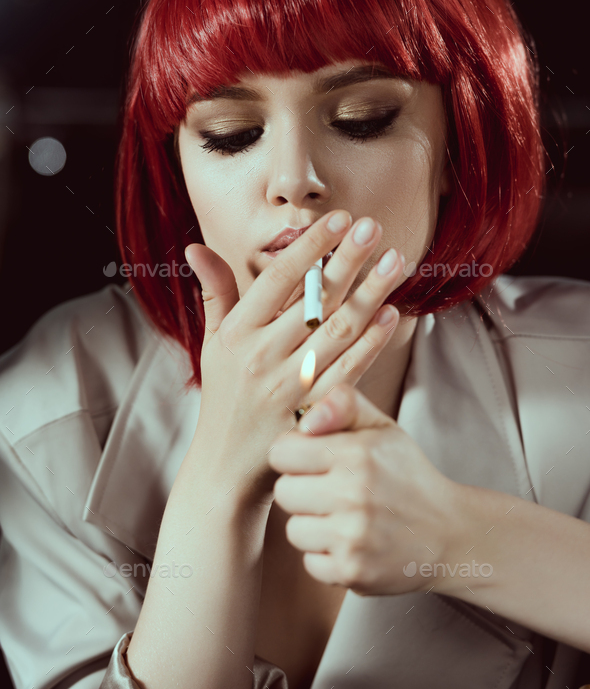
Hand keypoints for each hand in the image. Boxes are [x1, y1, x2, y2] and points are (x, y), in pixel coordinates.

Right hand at [183, 210, 404, 500]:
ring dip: (371, 292)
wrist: (226, 471)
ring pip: (338, 330)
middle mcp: (260, 356)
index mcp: (236, 333)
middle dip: (347, 259)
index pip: (277, 279)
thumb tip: (195, 247)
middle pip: (314, 299)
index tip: (338, 218)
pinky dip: (372, 342)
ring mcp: (288, 386)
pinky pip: (348, 371)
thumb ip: (214, 294)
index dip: (310, 246)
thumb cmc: (222, 398)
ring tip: (398, 260)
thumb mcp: (212, 345)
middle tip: (374, 227)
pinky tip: (393, 314)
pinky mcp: (312, 412)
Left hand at [269, 383, 463, 594]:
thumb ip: (342, 404)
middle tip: (333, 490)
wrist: (451, 534)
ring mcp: (353, 537)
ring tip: (345, 518)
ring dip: (314, 524)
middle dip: (302, 489)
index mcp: (357, 454)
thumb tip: (305, 421)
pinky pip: (310, 563)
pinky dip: (327, 556)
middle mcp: (353, 495)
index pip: (281, 452)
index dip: (295, 454)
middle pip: (284, 491)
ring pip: (293, 529)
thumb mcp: (381, 427)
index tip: (315, 460)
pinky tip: (353, 543)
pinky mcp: (353, 572)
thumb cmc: (407, 475)